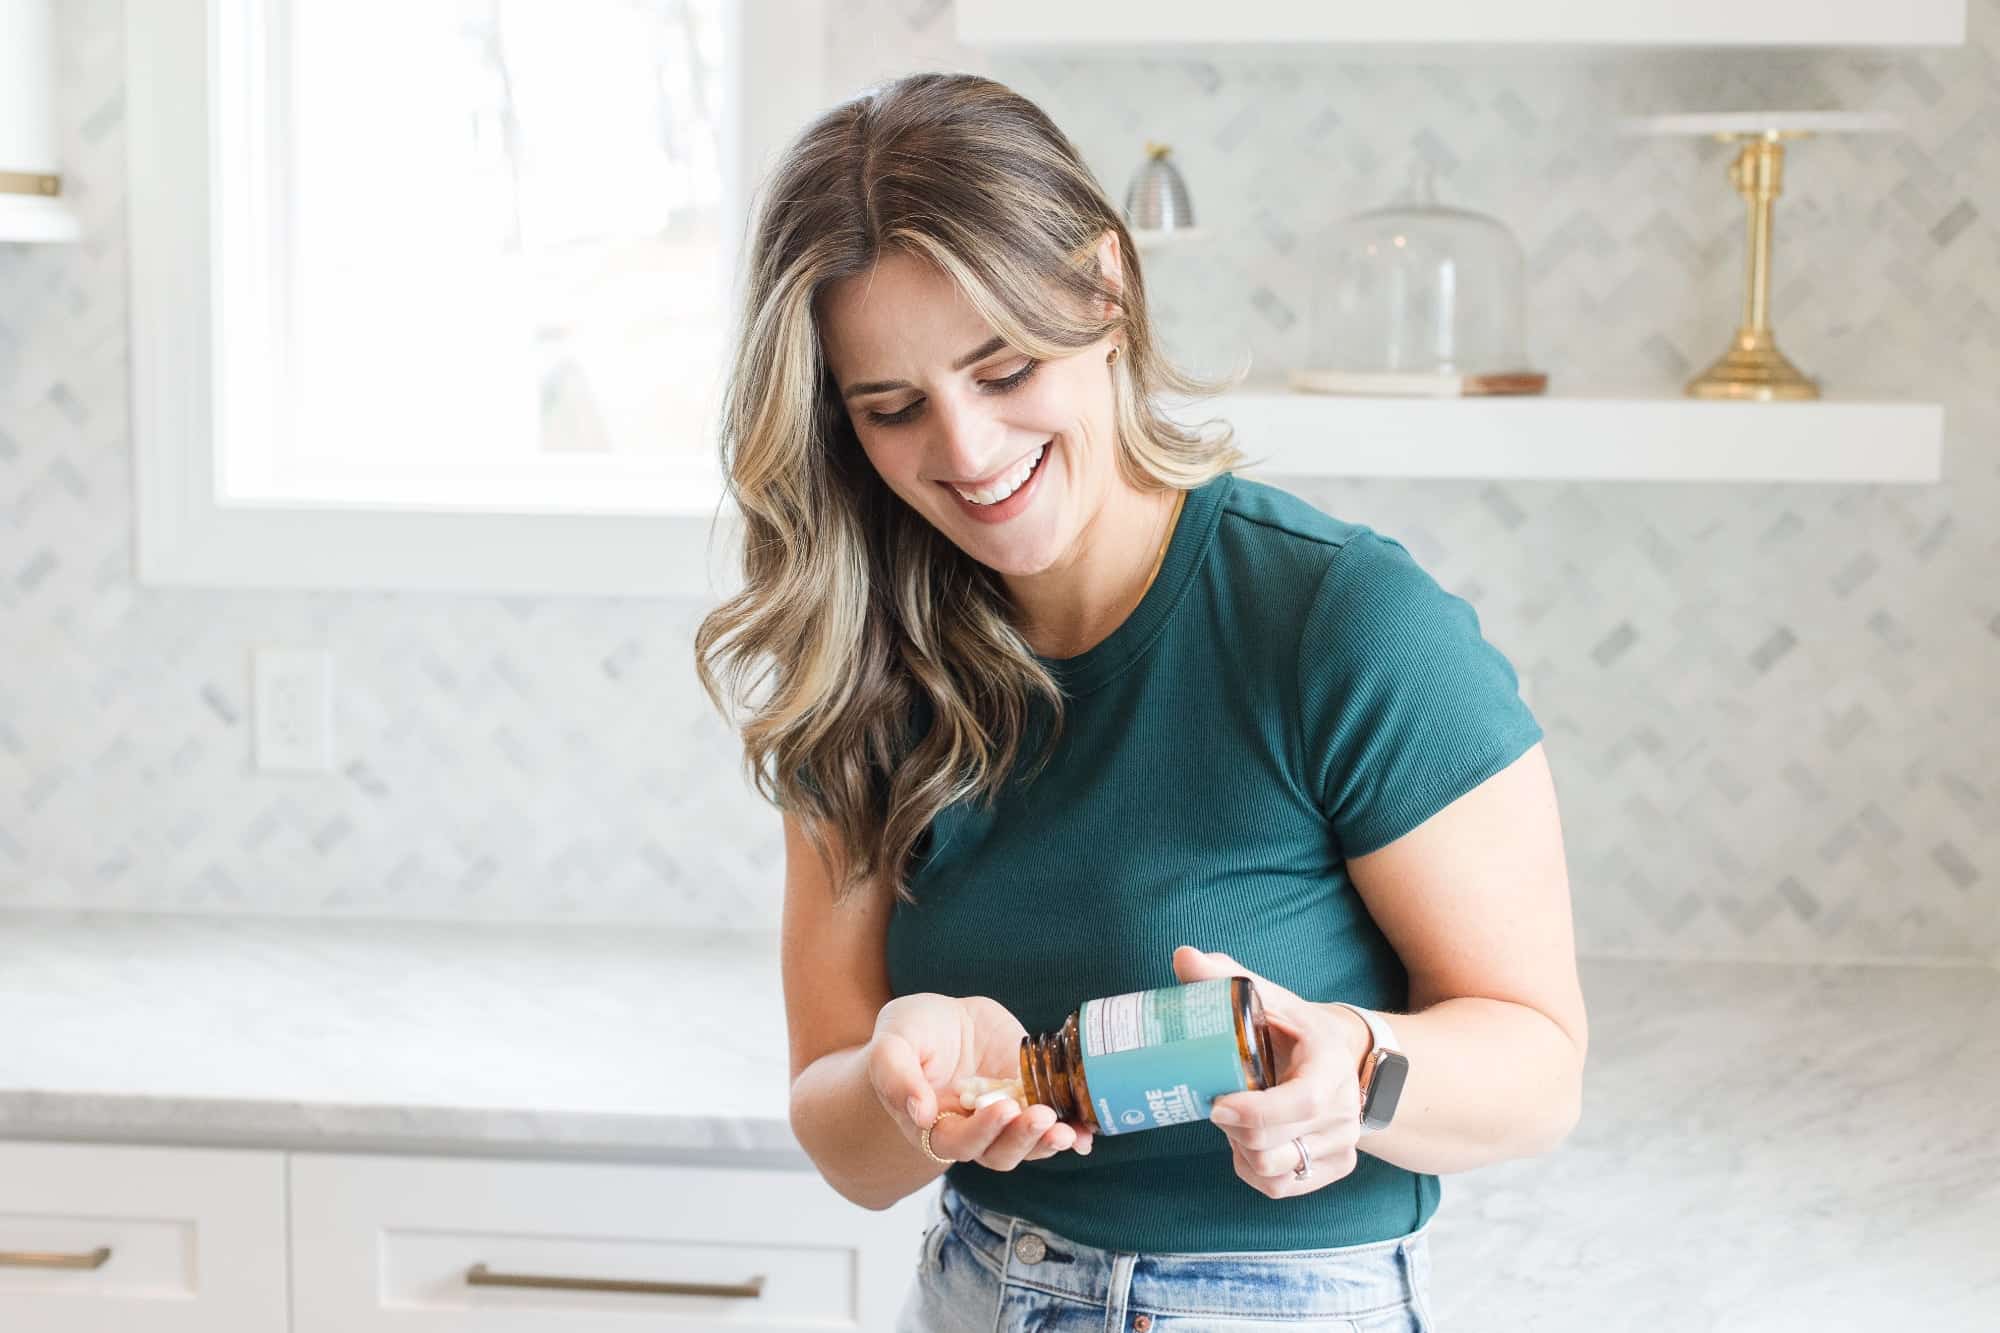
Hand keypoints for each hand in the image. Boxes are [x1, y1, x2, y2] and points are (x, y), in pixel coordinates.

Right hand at [866, 992, 1095, 1170]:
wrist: (946, 1018)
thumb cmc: (910, 1032)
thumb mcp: (892, 1042)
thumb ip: (896, 1075)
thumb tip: (921, 1112)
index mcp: (933, 1126)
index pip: (957, 1143)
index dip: (981, 1132)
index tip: (1001, 1108)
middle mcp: (972, 1130)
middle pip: (997, 1153)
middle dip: (1021, 1139)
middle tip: (1039, 1115)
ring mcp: (1005, 1117)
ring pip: (1027, 1145)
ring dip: (1048, 1141)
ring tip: (1066, 1129)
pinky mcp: (1030, 1099)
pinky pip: (1053, 1124)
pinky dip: (1073, 1132)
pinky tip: (1088, 1132)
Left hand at [1171, 946, 1373, 1198]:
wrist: (1341, 1058)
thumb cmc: (1293, 1027)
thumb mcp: (1267, 997)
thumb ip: (1225, 977)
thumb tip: (1182, 957)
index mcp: (1331, 1064)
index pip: (1303, 1102)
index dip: (1255, 1112)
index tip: (1215, 1105)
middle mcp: (1344, 1110)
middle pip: (1277, 1143)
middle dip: (1233, 1128)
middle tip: (1215, 1102)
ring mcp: (1343, 1143)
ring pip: (1275, 1170)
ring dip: (1240, 1149)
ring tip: (1233, 1118)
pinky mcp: (1334, 1168)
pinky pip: (1278, 1188)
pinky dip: (1251, 1170)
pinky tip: (1245, 1142)